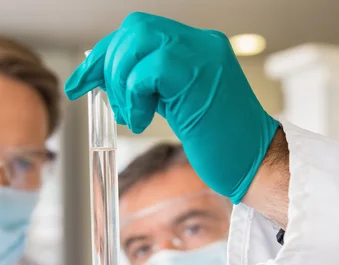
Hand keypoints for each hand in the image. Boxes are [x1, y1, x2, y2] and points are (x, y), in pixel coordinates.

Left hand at [65, 12, 278, 203]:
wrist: (256, 163)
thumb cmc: (220, 143)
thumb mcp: (176, 105)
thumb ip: (148, 86)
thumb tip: (103, 78)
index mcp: (196, 48)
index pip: (140, 32)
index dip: (106, 54)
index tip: (82, 81)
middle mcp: (201, 43)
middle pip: (135, 28)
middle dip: (107, 64)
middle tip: (106, 102)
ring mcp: (203, 56)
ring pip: (138, 40)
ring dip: (121, 82)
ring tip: (132, 115)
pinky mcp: (200, 76)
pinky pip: (148, 70)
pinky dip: (134, 96)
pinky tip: (141, 121)